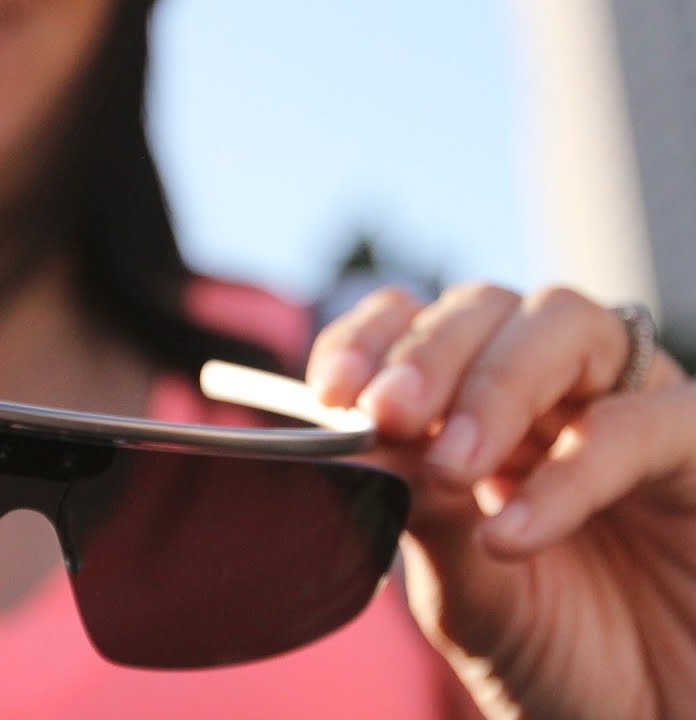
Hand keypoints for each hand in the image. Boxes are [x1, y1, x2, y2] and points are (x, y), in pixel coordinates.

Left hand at [308, 285, 695, 718]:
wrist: (632, 713)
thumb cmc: (546, 646)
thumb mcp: (459, 584)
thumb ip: (414, 510)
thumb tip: (349, 445)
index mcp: (469, 405)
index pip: (412, 324)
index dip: (370, 339)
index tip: (332, 390)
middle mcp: (545, 387)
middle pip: (483, 308)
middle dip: (427, 355)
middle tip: (387, 413)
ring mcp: (624, 403)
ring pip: (562, 326)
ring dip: (493, 387)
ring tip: (449, 466)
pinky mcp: (695, 445)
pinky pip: (641, 423)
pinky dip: (569, 473)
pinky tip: (512, 533)